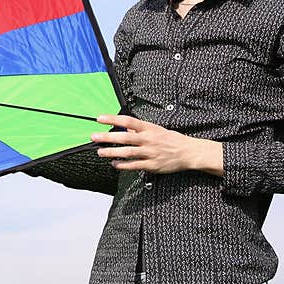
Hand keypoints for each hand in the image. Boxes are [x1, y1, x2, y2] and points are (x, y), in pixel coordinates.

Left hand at [91, 114, 222, 174]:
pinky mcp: (152, 165)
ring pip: (127, 152)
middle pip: (124, 137)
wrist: (188, 152)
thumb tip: (125, 127)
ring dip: (112, 152)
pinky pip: (134, 165)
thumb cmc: (171, 139)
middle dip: (107, 137)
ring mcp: (150, 153)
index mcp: (149, 128)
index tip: (100, 118)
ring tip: (100, 152)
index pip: (128, 121)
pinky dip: (123, 165)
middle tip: (94, 137)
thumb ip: (140, 129)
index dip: (113, 119)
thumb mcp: (156, 129)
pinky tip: (114, 164)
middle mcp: (148, 139)